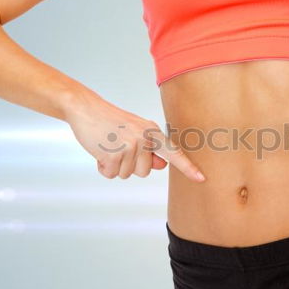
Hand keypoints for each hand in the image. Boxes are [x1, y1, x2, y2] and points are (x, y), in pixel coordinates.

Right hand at [64, 91, 204, 181]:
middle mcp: (143, 138)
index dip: (188, 168)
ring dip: (115, 166)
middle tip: (118, 146)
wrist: (86, 109)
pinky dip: (102, 168)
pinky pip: (111, 174)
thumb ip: (150, 148)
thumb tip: (161, 165)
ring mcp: (128, 146)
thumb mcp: (136, 130)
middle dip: (130, 165)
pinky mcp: (112, 155)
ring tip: (108, 146)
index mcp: (152, 132)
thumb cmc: (112, 121)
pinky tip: (99, 152)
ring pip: (127, 174)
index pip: (174, 153)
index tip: (201, 179)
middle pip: (144, 172)